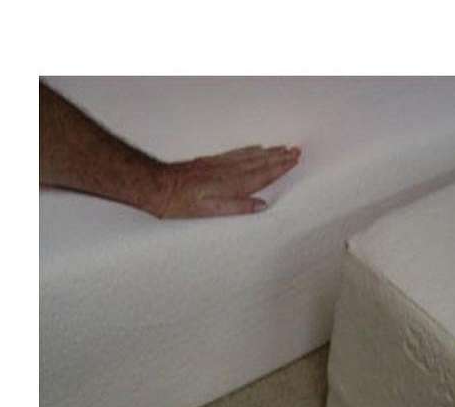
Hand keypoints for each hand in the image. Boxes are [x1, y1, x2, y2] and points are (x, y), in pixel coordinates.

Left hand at [154, 145, 300, 217]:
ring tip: (283, 148)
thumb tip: (262, 206)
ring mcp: (219, 165)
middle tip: (296, 150)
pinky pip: (237, 153)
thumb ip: (237, 207)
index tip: (295, 159)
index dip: (280, 167)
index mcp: (232, 185)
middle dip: (279, 156)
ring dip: (268, 152)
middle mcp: (228, 172)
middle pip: (260, 162)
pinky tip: (256, 148)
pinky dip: (250, 150)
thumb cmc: (181, 203)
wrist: (157, 185)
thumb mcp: (210, 211)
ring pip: (250, 156)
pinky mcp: (211, 162)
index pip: (262, 174)